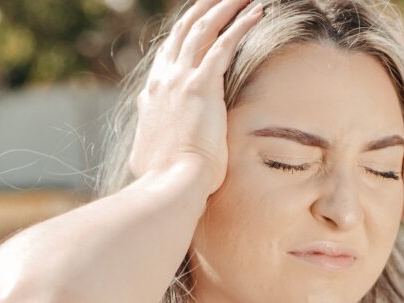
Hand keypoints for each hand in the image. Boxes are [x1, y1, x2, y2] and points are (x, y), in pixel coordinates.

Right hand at [128, 0, 263, 191]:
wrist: (171, 184)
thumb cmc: (166, 180)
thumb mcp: (149, 156)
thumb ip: (152, 144)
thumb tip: (146, 153)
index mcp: (152, 96)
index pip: (168, 54)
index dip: (184, 33)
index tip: (199, 21)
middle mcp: (163, 81)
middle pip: (183, 32)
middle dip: (203, 10)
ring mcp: (180, 80)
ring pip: (203, 30)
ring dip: (224, 8)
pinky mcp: (201, 86)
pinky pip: (224, 45)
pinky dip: (241, 25)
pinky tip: (257, 12)